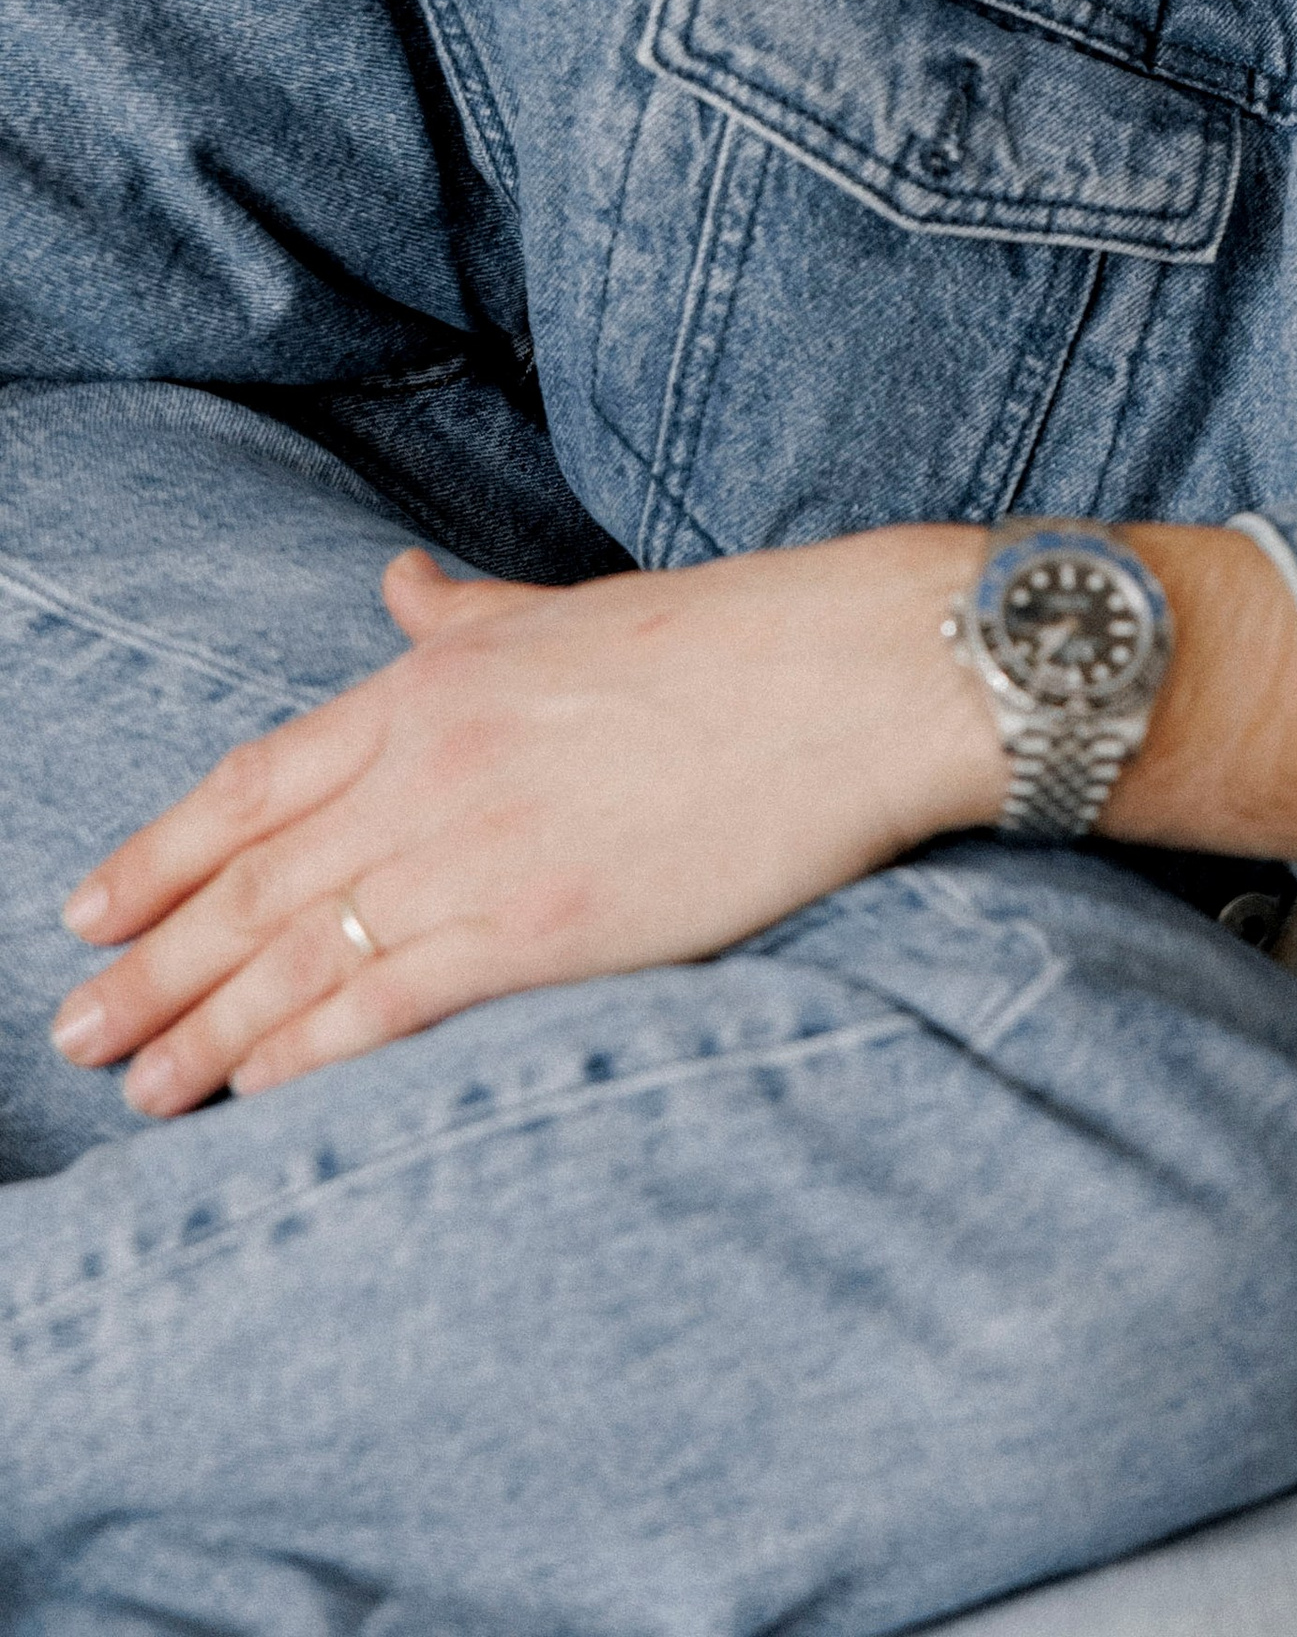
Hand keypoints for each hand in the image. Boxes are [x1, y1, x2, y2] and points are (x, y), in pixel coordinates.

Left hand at [50, 532, 1000, 1117]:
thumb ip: (461, 614)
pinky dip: (311, 1052)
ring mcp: (478, 852)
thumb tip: (396, 583)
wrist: (841, 677)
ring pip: (301, 956)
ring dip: (207, 1031)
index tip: (86, 910)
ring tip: (141, 1089)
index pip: (251, 785)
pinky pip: (391, 1004)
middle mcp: (428, 769)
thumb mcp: (563, 607)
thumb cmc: (719, 641)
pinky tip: (259, 1090)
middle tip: (79, 1030)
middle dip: (153, 964)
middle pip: (252, 885)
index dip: (157, 855)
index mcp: (428, 686)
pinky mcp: (540, 928)